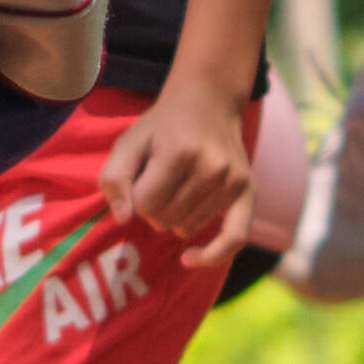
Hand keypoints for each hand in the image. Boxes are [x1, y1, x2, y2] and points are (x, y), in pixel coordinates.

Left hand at [98, 88, 254, 241]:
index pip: (144, 204)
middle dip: (153, 208)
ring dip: (173, 218)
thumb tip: (124, 219)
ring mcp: (234, 181)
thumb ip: (114, 177)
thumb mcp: (129, 141)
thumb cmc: (162, 127)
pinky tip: (190, 259)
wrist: (208, 104)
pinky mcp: (249, 192)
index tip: (140, 176)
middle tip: (158, 179)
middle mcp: (213, 167)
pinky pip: (233, 240)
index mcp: (181, 151)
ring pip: (186, 229)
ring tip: (178, 187)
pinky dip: (211, 256)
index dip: (135, 195)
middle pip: (165, 219)